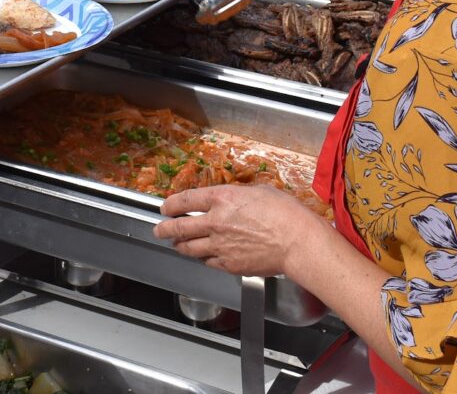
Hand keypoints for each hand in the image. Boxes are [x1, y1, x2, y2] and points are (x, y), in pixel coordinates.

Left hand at [154, 184, 327, 276]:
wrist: (297, 241)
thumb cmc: (285, 213)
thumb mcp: (259, 191)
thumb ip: (237, 196)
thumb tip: (230, 201)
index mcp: (222, 198)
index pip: (186, 200)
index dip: (172, 204)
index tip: (166, 207)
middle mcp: (215, 221)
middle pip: (179, 227)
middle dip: (165, 229)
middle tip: (159, 229)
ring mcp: (220, 245)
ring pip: (189, 248)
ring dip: (180, 245)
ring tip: (176, 244)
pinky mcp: (228, 264)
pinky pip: (207, 262)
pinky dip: (202, 258)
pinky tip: (203, 256)